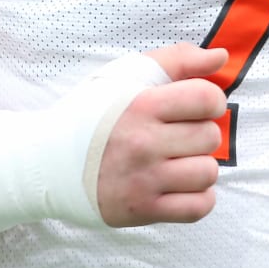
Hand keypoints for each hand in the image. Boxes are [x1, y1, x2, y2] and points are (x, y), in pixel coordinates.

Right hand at [95, 44, 226, 226]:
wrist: (47, 162)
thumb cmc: (91, 115)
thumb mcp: (126, 75)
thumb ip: (177, 60)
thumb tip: (220, 57)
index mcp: (141, 106)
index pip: (206, 99)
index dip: (211, 100)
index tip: (197, 106)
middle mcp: (143, 143)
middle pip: (209, 137)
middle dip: (200, 132)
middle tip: (178, 135)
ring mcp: (143, 180)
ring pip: (207, 173)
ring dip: (199, 166)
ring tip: (179, 160)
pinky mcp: (142, 210)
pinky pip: (198, 207)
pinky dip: (198, 197)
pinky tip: (181, 184)